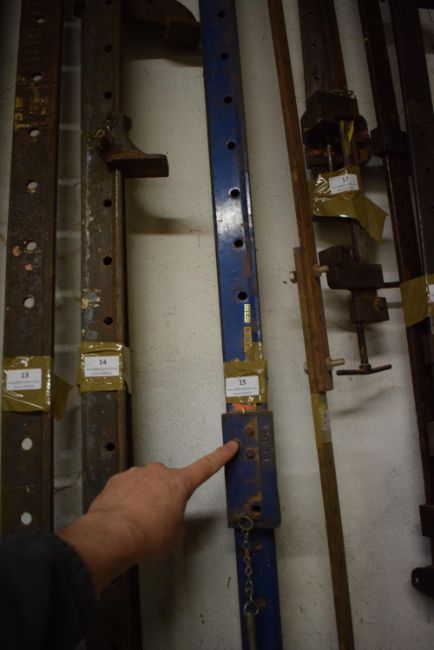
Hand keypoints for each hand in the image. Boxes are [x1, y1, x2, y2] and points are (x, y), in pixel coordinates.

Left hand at [58, 440, 238, 593]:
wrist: (112, 535)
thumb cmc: (149, 536)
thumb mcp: (174, 535)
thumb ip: (177, 520)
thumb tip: (168, 518)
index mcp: (179, 483)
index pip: (206, 467)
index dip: (221, 456)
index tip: (231, 445)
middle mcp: (159, 472)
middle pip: (168, 482)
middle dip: (165, 496)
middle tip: (157, 519)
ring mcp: (136, 473)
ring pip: (145, 485)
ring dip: (144, 499)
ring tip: (136, 522)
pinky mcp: (117, 480)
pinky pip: (127, 489)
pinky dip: (126, 501)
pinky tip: (121, 518)